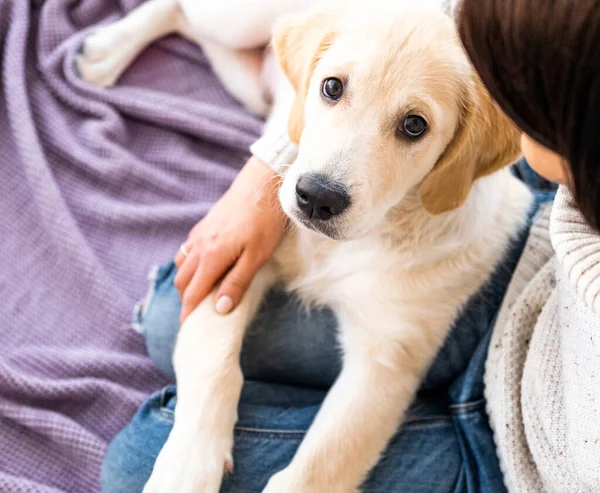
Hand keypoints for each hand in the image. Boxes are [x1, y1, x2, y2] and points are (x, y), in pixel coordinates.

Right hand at [175, 156, 284, 321]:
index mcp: (210, 258)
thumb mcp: (256, 257)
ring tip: (198, 295)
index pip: (192, 293)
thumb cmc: (264, 222)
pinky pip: (186, 250)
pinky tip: (201, 267)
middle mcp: (198, 247)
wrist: (262, 184)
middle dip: (185, 300)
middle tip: (193, 315)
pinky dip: (187, 265)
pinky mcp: (203, 225)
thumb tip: (218, 309)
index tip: (188, 329)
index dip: (188, 313)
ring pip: (181, 265)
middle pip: (182, 281)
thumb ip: (236, 283)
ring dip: (185, 282)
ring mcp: (199, 234)